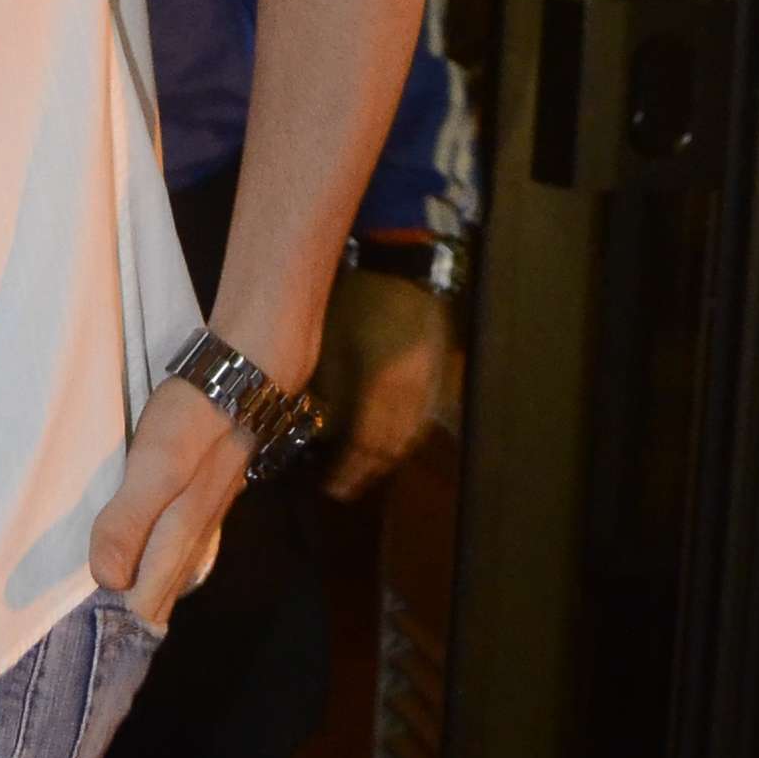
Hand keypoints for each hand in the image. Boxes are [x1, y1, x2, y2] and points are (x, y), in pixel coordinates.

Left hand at [86, 375, 252, 624]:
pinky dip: (163, 558)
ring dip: (151, 588)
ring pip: (176, 565)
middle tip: (101, 643)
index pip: (149, 596)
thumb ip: (131, 518)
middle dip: (137, 613)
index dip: (123, 621)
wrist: (249, 372)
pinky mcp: (208, 488)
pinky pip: (181, 539)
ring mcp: (207, 510)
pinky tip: (157, 558)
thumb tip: (109, 580)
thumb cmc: (198, 416)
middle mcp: (196, 530)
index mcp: (180, 531)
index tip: (92, 649)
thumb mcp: (157, 464)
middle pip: (165, 587)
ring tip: (127, 611)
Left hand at [315, 265, 455, 499]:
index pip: (364, 446)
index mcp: (380, 390)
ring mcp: (428, 387)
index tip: (330, 488)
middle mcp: (409, 396)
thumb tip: (322, 428)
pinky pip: (421, 419)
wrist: (401, 268)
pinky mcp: (436, 376)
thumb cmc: (356, 301)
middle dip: (366, 472)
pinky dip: (404, 438)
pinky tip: (391, 444)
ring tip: (365, 472)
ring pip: (408, 437)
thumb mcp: (329, 347)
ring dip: (385, 459)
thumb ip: (329, 393)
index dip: (348, 471)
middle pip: (389, 448)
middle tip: (344, 489)